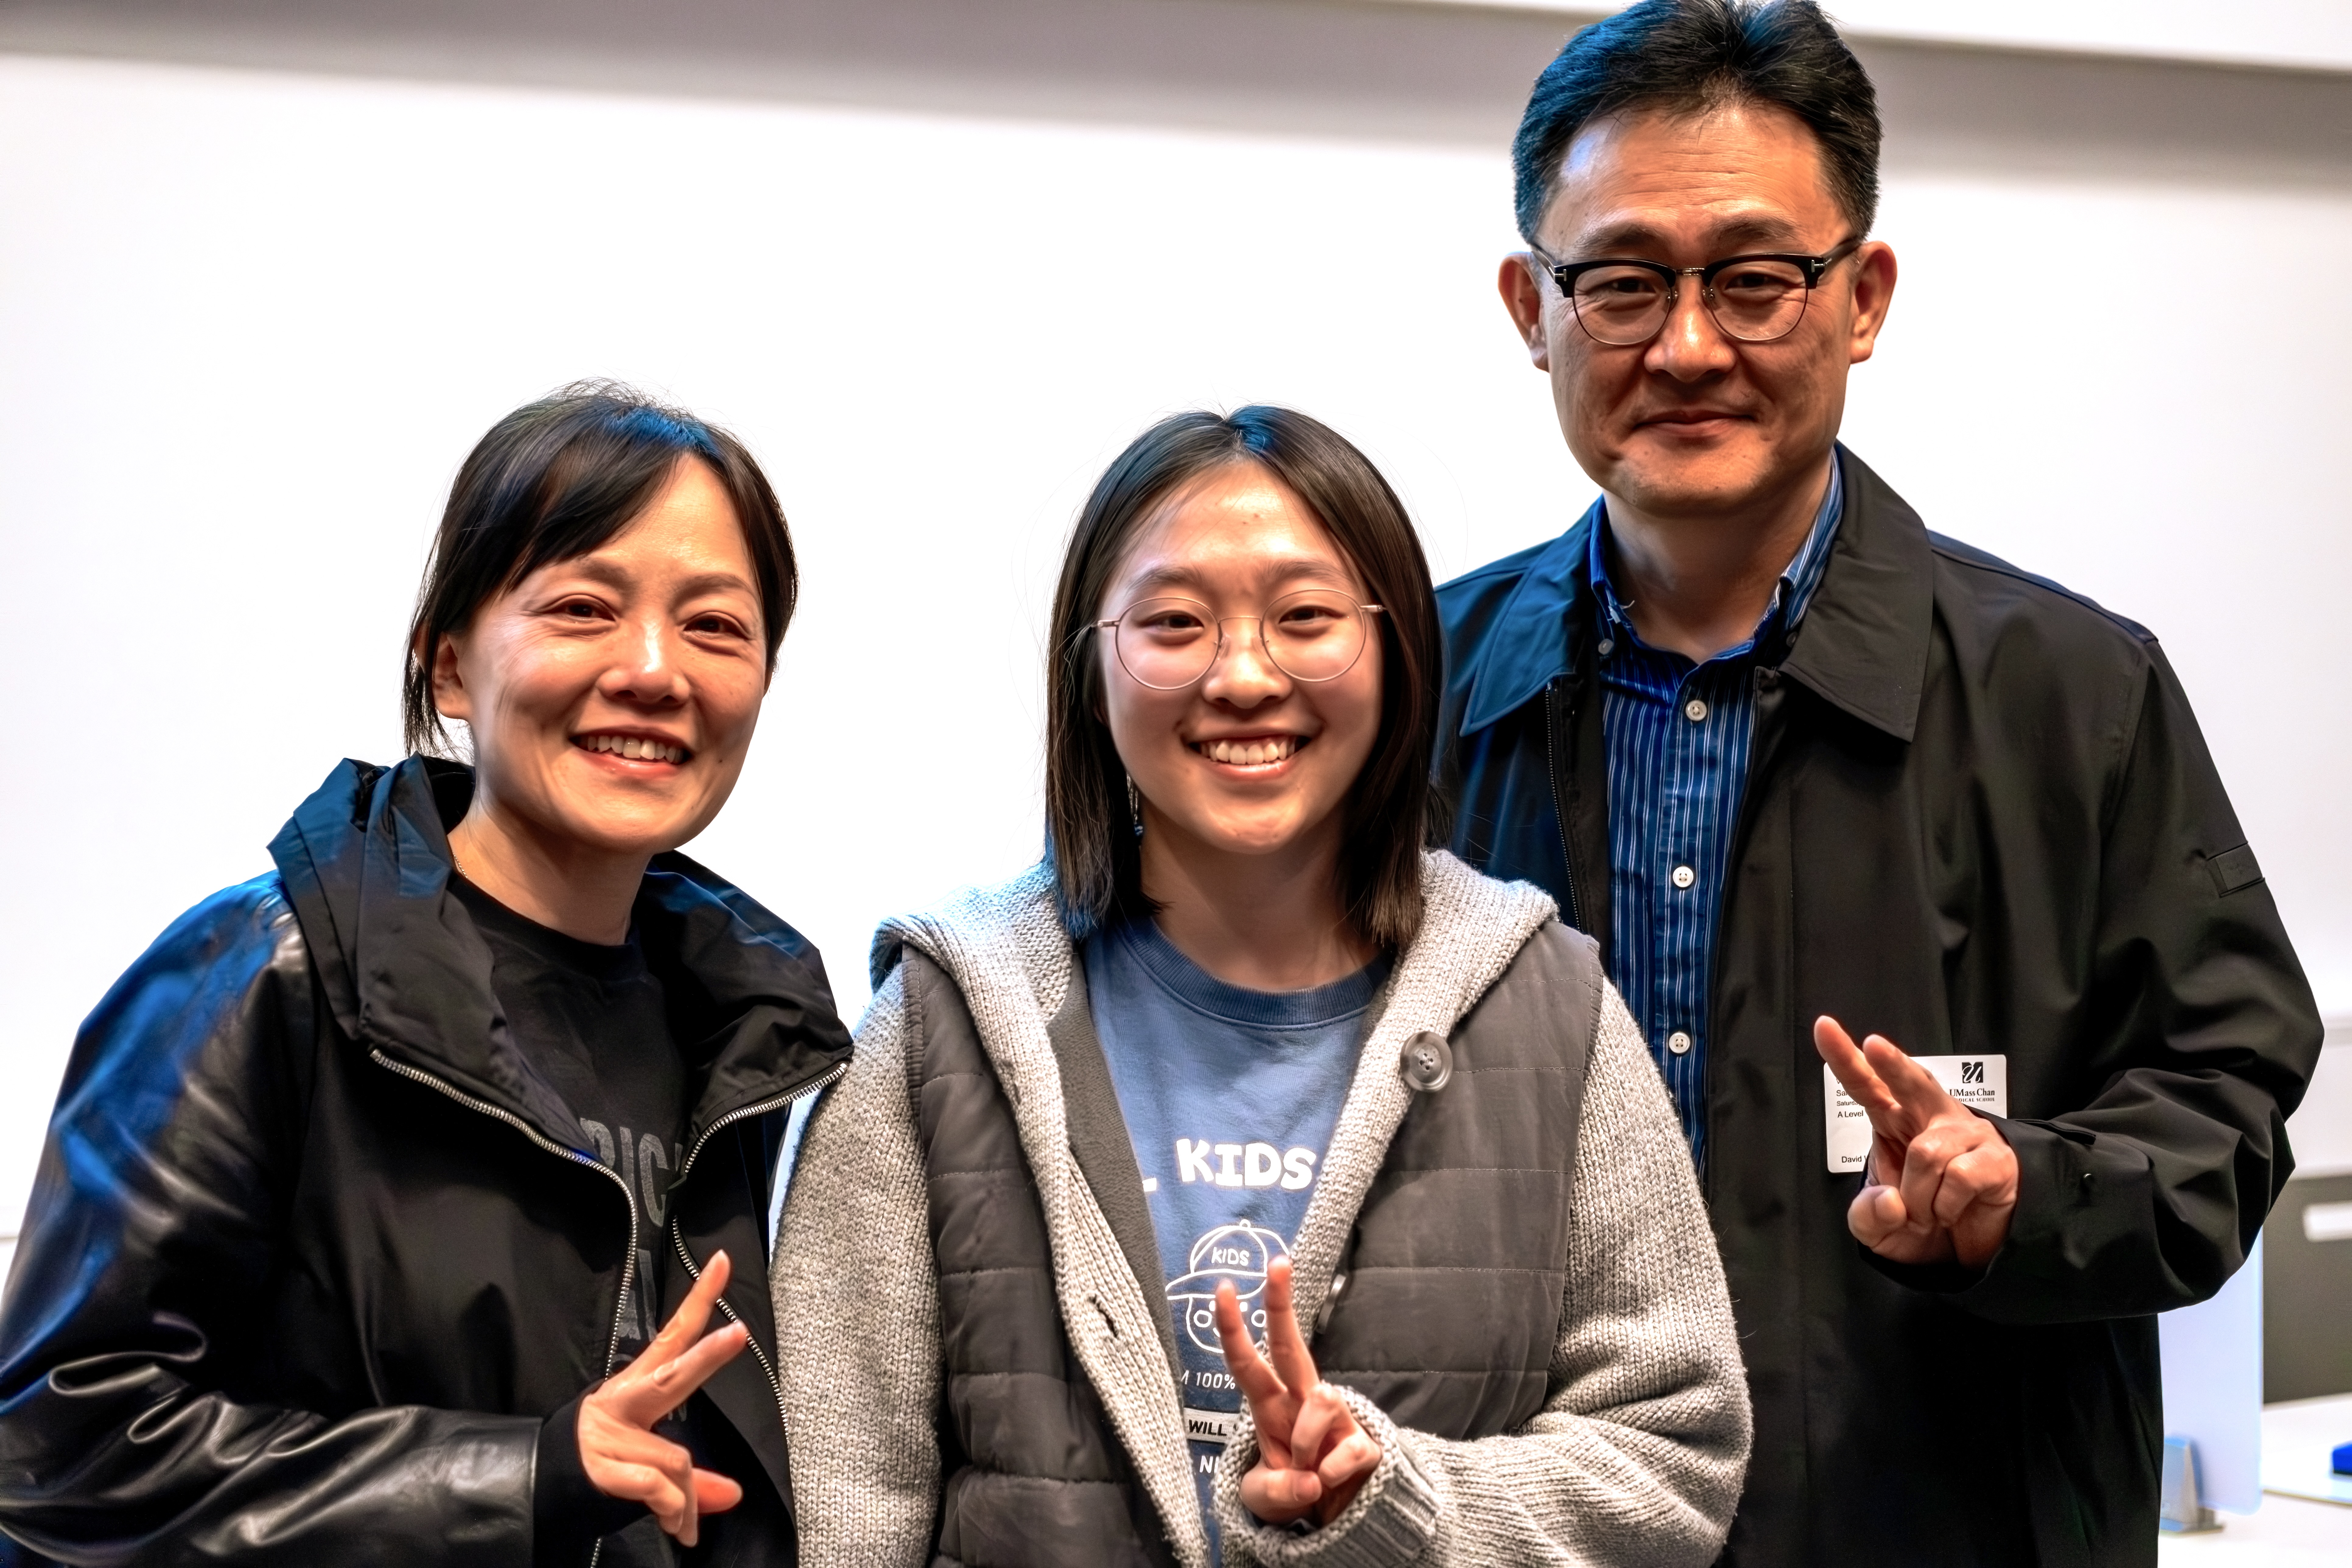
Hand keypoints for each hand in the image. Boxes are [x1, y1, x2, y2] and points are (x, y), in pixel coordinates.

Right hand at [577, 1249, 748, 1544]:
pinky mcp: (600, 1468)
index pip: (674, 1337)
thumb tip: (733, 1494)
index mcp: (636, 1389)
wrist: (535, 1492)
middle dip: (707, 1355)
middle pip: (673, 1374)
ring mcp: (608, 1435)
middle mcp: (623, 1403)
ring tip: (687, 1524)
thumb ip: (691, 1480)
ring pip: (675, 1458)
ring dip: (688, 1498)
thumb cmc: (600, 1468)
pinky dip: (674, 1510)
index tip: (724, 1262)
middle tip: (738, 1334)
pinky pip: (656, 1487)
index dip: (699, 1300)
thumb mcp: (648, 1468)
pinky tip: (677, 1526)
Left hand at [1213, 1257, 1380, 1528]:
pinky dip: (1331, 1473)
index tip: (1222, 1288)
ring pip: (1320, 1399)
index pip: (1247, 1364)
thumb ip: (1276, 1490)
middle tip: (1277, 1263)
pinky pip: (1346, 1449)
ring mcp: (1335, 1419)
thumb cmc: (1292, 1494)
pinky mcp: (1364, 1443)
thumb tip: (1309, 1479)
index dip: (1233, 1329)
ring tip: (1308, 1475)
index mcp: (1270, 1409)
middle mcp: (1301, 1403)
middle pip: (1289, 1346)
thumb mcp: (1266, 1500)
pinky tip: (1331, 1484)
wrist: (1334, 1522)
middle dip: (1281, 1305)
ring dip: (1306, 1444)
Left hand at [1814, 1017, 2018, 1269]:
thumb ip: (1869, 1215)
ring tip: (1928, 1212)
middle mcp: (1931, 1118)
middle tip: (1874, 1046)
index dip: (1845, 1058)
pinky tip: (1951, 1210)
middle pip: (1912, 1081)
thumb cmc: (1921, 1223)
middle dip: (1893, 1063)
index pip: (1867, 1085)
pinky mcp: (1997, 1159)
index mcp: (1895, 1121)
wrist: (1969, 1253)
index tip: (1824, 1027)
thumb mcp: (1878, 1228)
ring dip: (1919, 1197)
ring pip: (1926, 1153)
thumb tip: (1891, 1200)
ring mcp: (1967, 1135)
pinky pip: (1959, 1177)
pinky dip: (1946, 1205)